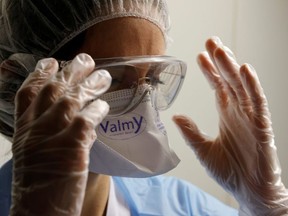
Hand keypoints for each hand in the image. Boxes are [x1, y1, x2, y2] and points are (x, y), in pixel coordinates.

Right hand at [11, 54, 110, 215]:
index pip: (28, 93)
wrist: (38, 214)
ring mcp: (53, 135)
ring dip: (89, 84)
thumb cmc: (39, 188)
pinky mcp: (72, 145)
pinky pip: (87, 118)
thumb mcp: (38, 156)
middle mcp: (36, 128)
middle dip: (69, 71)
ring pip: (71, 99)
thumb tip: (77, 119)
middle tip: (85, 58)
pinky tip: (105, 105)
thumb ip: (52, 135)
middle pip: (52, 89)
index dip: (39, 74)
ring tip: (103, 75)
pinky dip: (98, 109)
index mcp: (24, 130)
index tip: (51, 62)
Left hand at [173, 37, 287, 214]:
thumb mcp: (203, 150)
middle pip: (229, 80)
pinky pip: (257, 102)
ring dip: (232, 67)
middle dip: (220, 61)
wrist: (248, 192)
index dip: (209, 71)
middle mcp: (238, 112)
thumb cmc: (229, 172)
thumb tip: (176, 116)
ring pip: (241, 86)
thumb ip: (191, 132)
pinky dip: (252, 86)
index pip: (218, 87)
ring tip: (221, 50)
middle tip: (211, 41)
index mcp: (226, 115)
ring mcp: (250, 117)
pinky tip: (244, 70)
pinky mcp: (261, 126)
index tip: (200, 56)